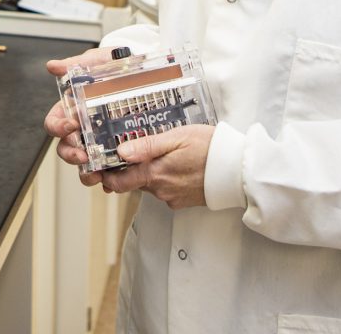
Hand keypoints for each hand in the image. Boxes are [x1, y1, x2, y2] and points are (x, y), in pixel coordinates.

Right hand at [44, 47, 124, 186]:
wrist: (145, 72)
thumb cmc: (116, 67)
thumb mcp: (97, 61)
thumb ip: (75, 65)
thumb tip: (53, 66)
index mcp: (73, 109)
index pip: (55, 122)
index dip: (58, 127)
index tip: (71, 125)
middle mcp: (83, 128)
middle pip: (65, 148)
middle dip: (70, 155)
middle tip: (83, 155)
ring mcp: (99, 141)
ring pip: (84, 164)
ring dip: (86, 172)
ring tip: (97, 174)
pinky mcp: (117, 150)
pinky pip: (109, 170)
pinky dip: (109, 179)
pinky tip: (114, 181)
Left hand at [99, 124, 214, 209]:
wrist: (239, 170)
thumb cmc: (210, 148)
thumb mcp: (176, 137)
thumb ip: (147, 146)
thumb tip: (121, 151)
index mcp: (155, 174)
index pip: (117, 182)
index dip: (105, 175)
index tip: (101, 165)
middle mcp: (160, 190)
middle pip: (132, 182)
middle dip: (130, 169)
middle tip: (136, 150)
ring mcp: (172, 198)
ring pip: (149, 185)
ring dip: (150, 172)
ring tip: (163, 154)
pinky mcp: (182, 202)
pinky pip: (165, 191)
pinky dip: (165, 179)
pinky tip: (177, 166)